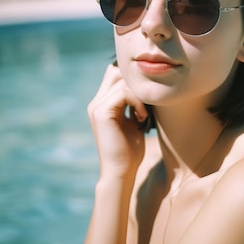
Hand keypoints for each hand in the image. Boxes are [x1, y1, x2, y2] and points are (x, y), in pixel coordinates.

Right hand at [87, 63, 148, 179]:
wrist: (121, 171)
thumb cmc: (131, 150)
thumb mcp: (133, 120)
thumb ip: (133, 103)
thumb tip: (147, 87)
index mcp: (102, 104)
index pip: (114, 74)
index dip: (133, 81)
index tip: (147, 99)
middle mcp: (96, 102)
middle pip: (116, 72)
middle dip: (135, 85)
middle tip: (147, 103)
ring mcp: (96, 106)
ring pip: (121, 82)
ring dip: (139, 95)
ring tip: (144, 114)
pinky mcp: (101, 112)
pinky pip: (122, 92)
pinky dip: (136, 102)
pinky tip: (141, 117)